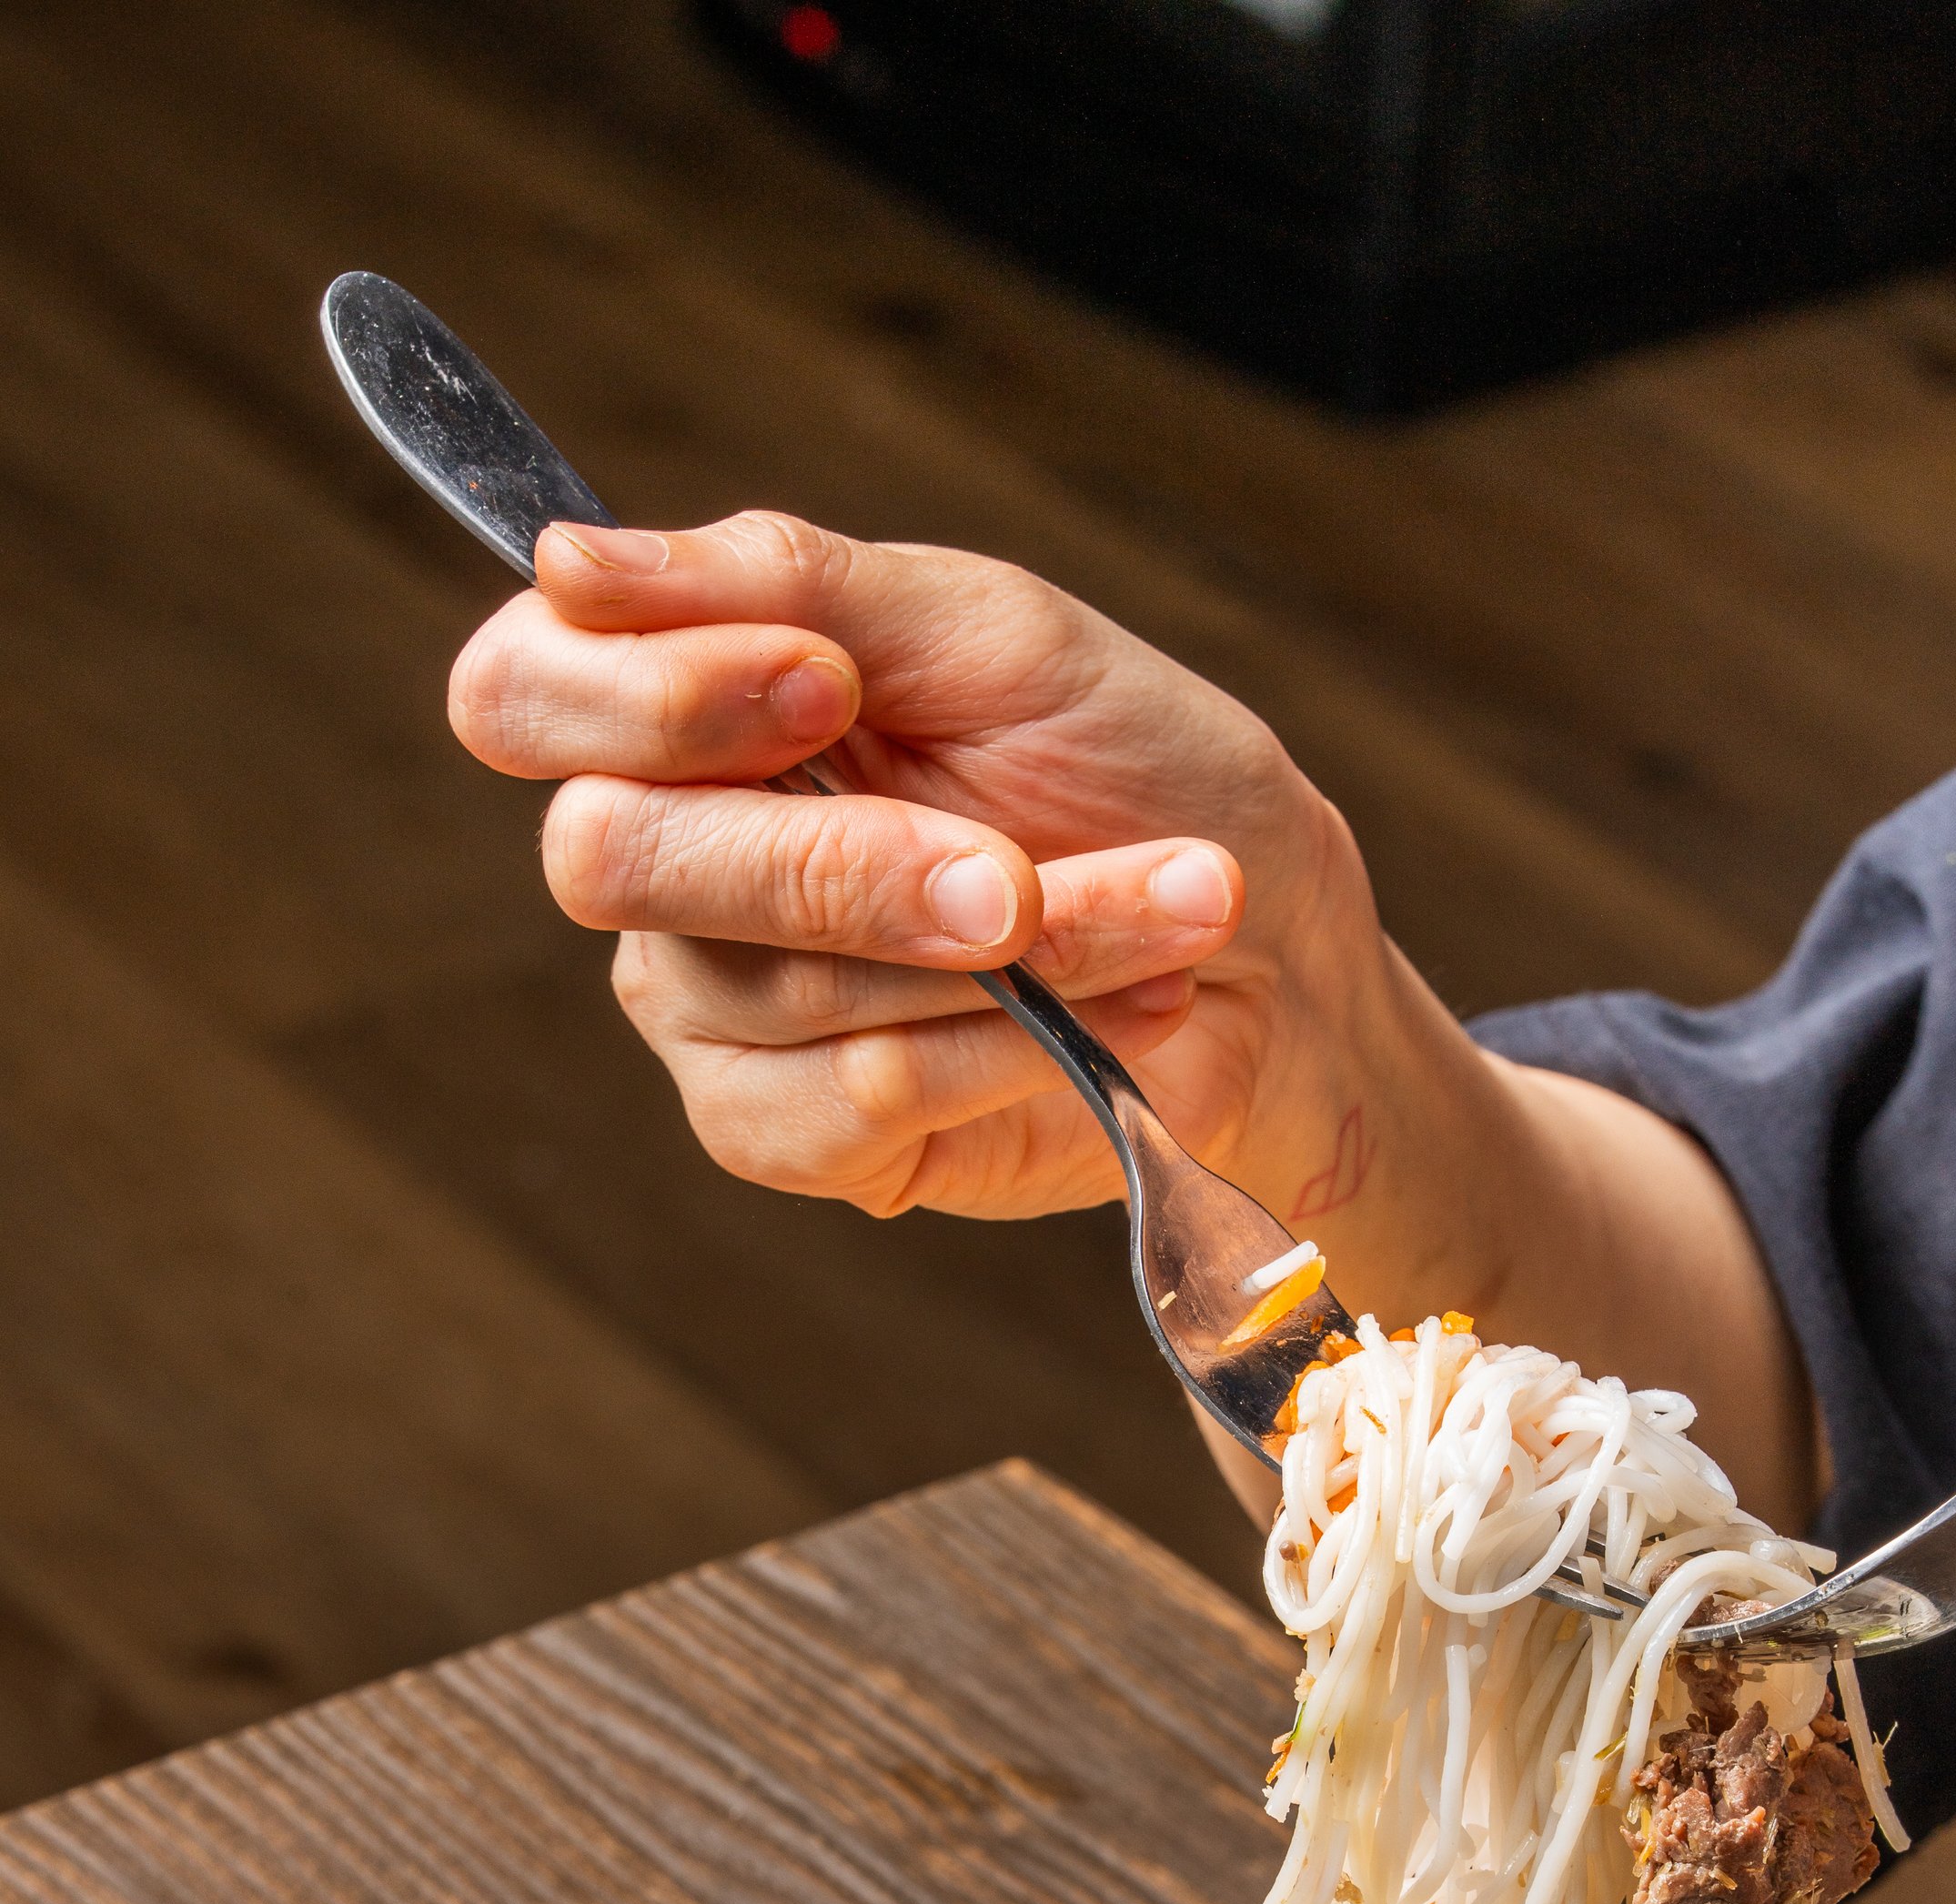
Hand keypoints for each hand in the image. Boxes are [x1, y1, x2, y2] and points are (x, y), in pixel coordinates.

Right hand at [449, 510, 1408, 1228]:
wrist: (1278, 952)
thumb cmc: (1134, 769)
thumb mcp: (986, 631)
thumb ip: (785, 583)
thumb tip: (568, 559)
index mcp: (679, 708)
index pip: (521, 691)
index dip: (644, 696)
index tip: (832, 683)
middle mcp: (666, 865)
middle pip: (613, 859)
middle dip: (842, 862)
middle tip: (1017, 867)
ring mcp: (711, 1012)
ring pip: (776, 988)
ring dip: (1005, 956)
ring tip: (1165, 915)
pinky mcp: (790, 1137)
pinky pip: (845, 1104)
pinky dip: (1002, 1057)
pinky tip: (1118, 1018)